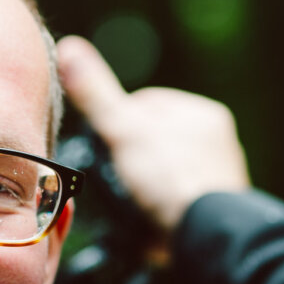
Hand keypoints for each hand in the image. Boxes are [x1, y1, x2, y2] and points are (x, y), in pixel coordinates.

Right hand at [57, 35, 250, 233]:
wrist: (204, 236)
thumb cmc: (170, 177)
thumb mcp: (124, 129)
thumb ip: (96, 94)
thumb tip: (68, 47)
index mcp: (202, 113)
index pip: (146, 103)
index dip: (117, 122)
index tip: (104, 144)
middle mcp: (215, 143)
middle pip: (151, 141)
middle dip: (129, 158)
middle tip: (111, 178)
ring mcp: (213, 179)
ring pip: (160, 173)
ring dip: (140, 187)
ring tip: (125, 202)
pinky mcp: (206, 213)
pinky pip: (169, 204)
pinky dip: (153, 211)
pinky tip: (140, 221)